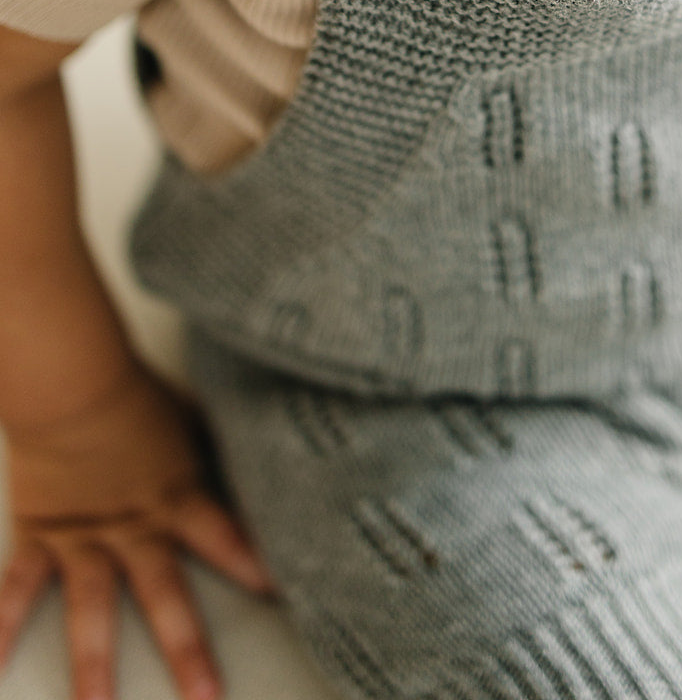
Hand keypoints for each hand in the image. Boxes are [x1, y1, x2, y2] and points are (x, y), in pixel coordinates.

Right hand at [0, 363, 273, 699]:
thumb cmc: (139, 393)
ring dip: (94, 665)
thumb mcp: (196, 418)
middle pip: (164, 593)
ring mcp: (84, 538)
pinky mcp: (42, 535)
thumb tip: (274, 457)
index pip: (224, 536)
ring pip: (92, 608)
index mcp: (177, 495)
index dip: (253, 567)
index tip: (285, 601)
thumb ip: (225, 451)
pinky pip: (18, 587)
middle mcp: (133, 527)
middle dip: (186, 648)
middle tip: (206, 698)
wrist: (70, 381)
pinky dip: (0, 627)